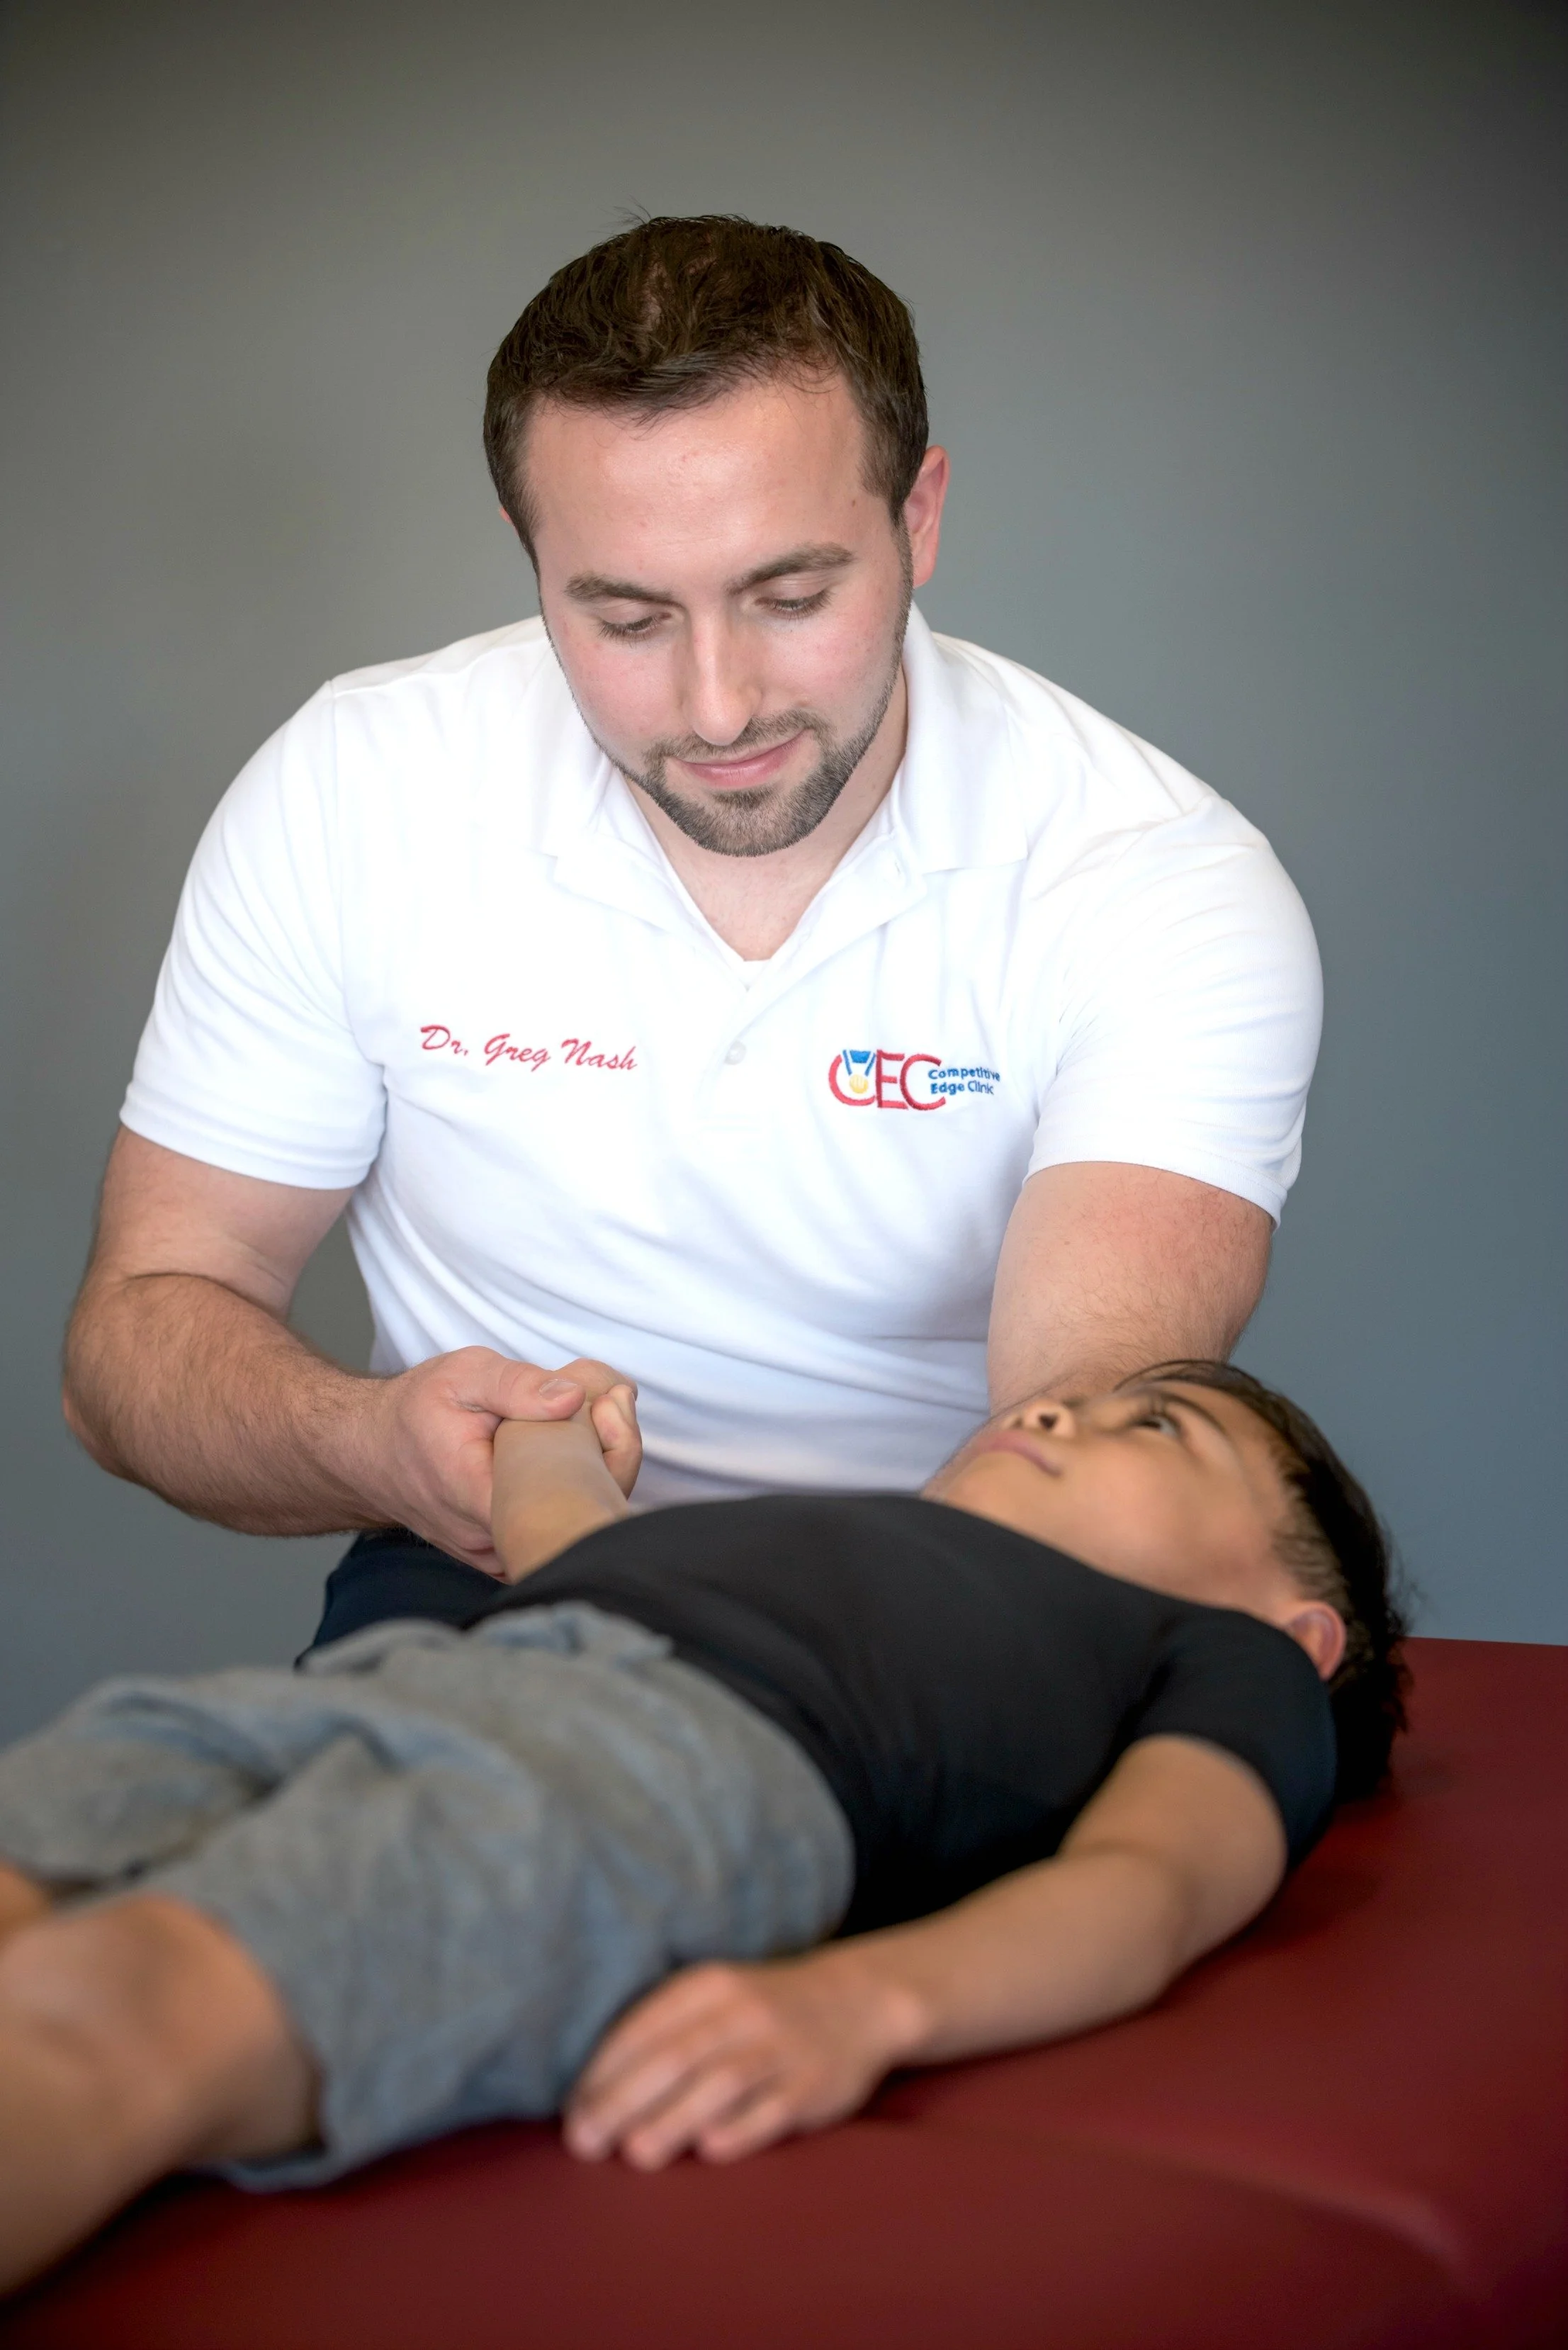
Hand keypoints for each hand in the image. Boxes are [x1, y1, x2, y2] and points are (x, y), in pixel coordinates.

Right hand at [348, 1349, 634, 1572]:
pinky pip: (555, 1533)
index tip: (607, 1403)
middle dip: (614, 1457)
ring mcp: (497, 1555)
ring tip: (589, 1423)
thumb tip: (574, 1398)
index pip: (574, 1493)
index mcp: (484, 1497)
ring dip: (598, 1476)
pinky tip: (573, 1454)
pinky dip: (575, 1496)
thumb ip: (518, 1385)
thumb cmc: (414, 1411)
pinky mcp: (502, 1555)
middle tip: (610, 1404)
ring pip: (575, 1526)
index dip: (605, 1447)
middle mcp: (492, 1540)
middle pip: (585, 1515)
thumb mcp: (462, 1376)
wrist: (369, 1451)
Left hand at [563, 1947, 921, 2169]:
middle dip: (624, 2101)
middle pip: (676, 2056)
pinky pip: (774, 2108)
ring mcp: (781, 2047)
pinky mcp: (813, 2084)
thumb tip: (591, 2096)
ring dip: (675, 2118)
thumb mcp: (712, 2001)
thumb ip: (661, 2036)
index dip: (603, 2073)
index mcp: (706, 1986)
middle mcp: (742, 2011)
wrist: (856, 2001)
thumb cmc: (759, 2012)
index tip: (573, 2114)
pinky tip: (711, 2150)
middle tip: (586, 2141)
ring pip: (721, 2083)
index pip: (644, 2027)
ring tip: (636, 2153)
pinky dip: (742, 2128)